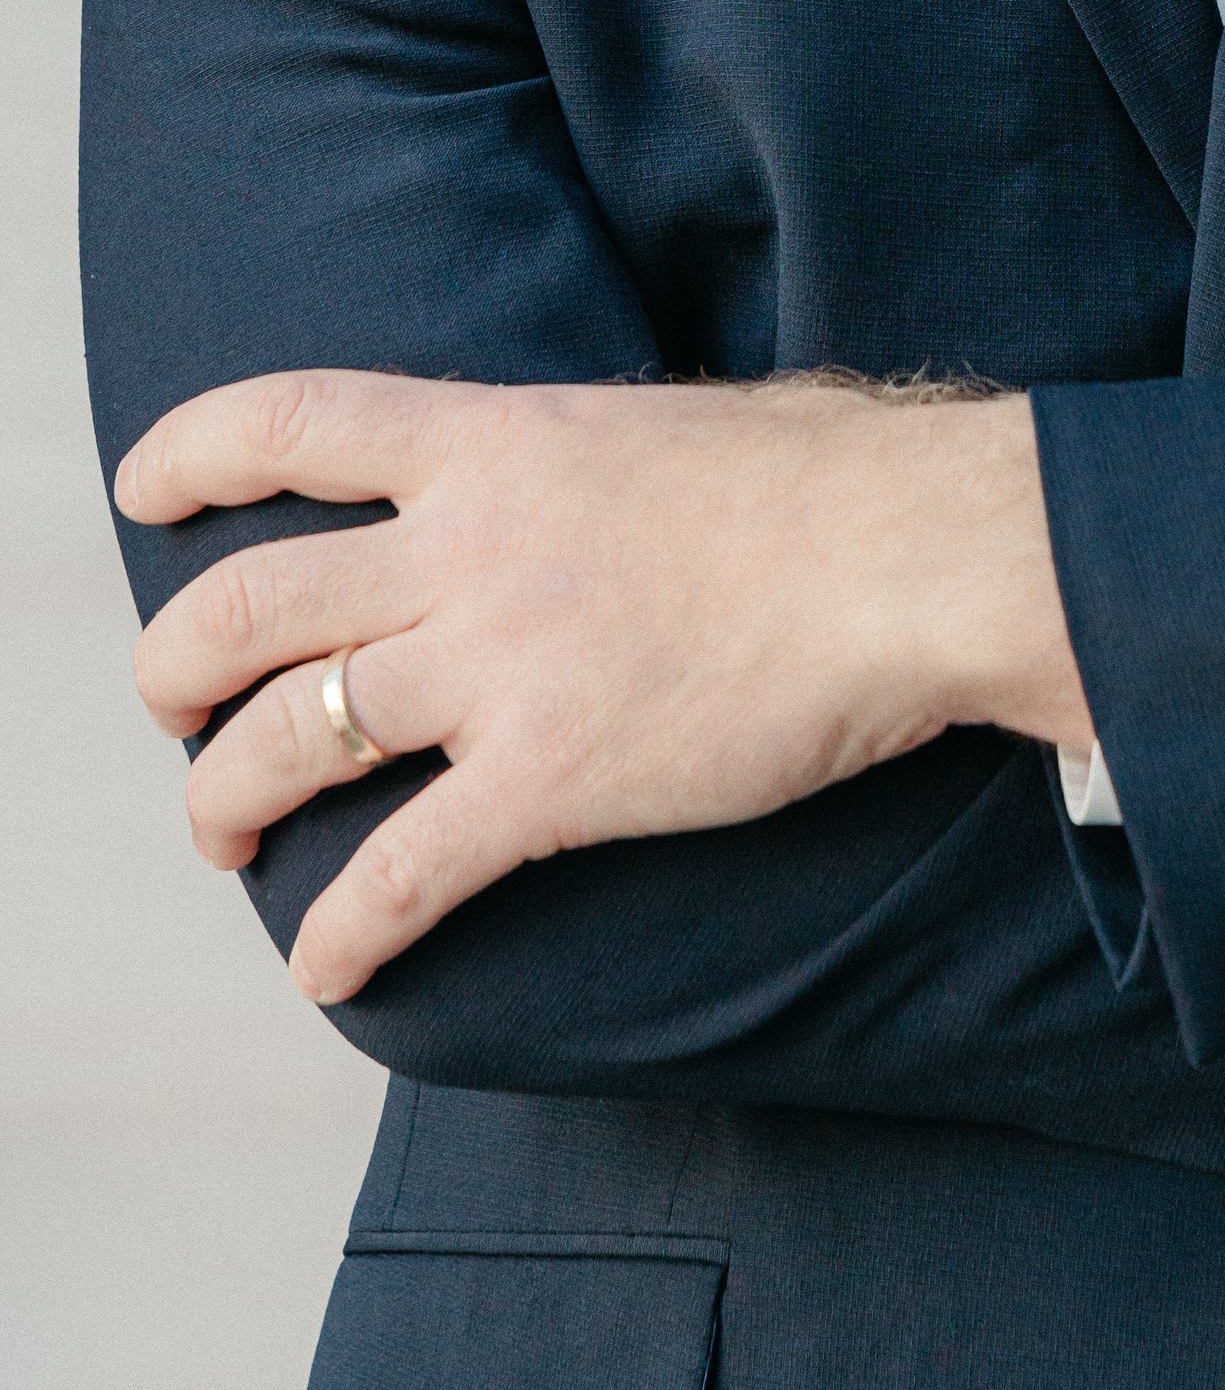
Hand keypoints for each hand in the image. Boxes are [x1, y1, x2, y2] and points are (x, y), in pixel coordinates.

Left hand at [117, 369, 1090, 1006]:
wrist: (914, 555)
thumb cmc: (833, 481)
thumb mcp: (667, 424)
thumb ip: (583, 458)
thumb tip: (589, 478)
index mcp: (498, 442)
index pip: (296, 422)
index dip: (193, 455)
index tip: (145, 496)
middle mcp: (469, 549)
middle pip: (246, 605)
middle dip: (176, 671)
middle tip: (180, 709)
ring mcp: (502, 666)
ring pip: (288, 741)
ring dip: (225, 801)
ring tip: (226, 830)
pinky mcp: (551, 782)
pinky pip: (397, 877)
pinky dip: (338, 934)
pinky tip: (324, 967)